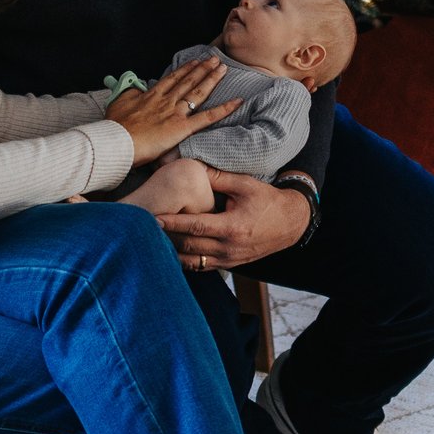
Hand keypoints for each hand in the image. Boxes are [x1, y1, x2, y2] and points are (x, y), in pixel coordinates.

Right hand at [105, 56, 238, 164]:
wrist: (117, 141)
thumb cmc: (115, 126)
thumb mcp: (118, 104)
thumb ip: (129, 94)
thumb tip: (136, 90)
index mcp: (152, 95)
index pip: (173, 78)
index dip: (185, 69)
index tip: (195, 61)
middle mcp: (166, 100)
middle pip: (188, 80)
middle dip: (203, 68)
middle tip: (215, 59)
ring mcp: (175, 112)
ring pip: (198, 93)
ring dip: (212, 79)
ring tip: (223, 68)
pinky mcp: (182, 127)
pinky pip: (207, 117)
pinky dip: (224, 109)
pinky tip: (237, 102)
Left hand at [161, 170, 310, 271]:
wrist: (290, 223)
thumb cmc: (268, 200)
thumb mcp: (245, 184)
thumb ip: (218, 177)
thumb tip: (192, 166)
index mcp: (232, 227)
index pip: (195, 227)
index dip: (172, 223)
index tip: (152, 218)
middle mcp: (229, 248)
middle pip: (189, 246)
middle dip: (165, 238)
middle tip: (144, 229)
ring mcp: (229, 259)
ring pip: (192, 261)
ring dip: (172, 252)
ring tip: (152, 241)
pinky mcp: (229, 265)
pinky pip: (201, 267)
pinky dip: (185, 260)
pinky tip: (171, 251)